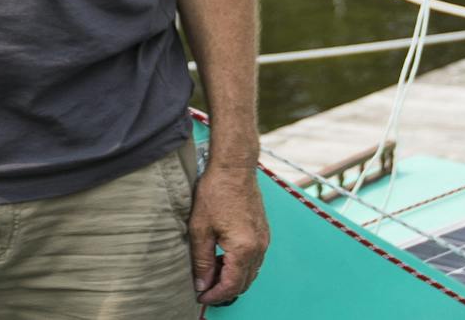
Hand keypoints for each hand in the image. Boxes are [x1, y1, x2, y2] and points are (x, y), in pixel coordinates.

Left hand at [189, 165, 269, 306]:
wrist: (234, 167)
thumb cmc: (216, 191)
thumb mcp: (200, 228)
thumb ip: (202, 260)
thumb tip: (202, 284)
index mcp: (244, 248)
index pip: (232, 286)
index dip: (215, 295)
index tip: (202, 297)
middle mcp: (259, 247)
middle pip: (244, 283)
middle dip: (225, 290)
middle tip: (205, 288)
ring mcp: (264, 240)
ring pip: (251, 272)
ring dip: (233, 278)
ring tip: (211, 273)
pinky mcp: (263, 232)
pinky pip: (255, 259)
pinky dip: (240, 265)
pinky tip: (224, 258)